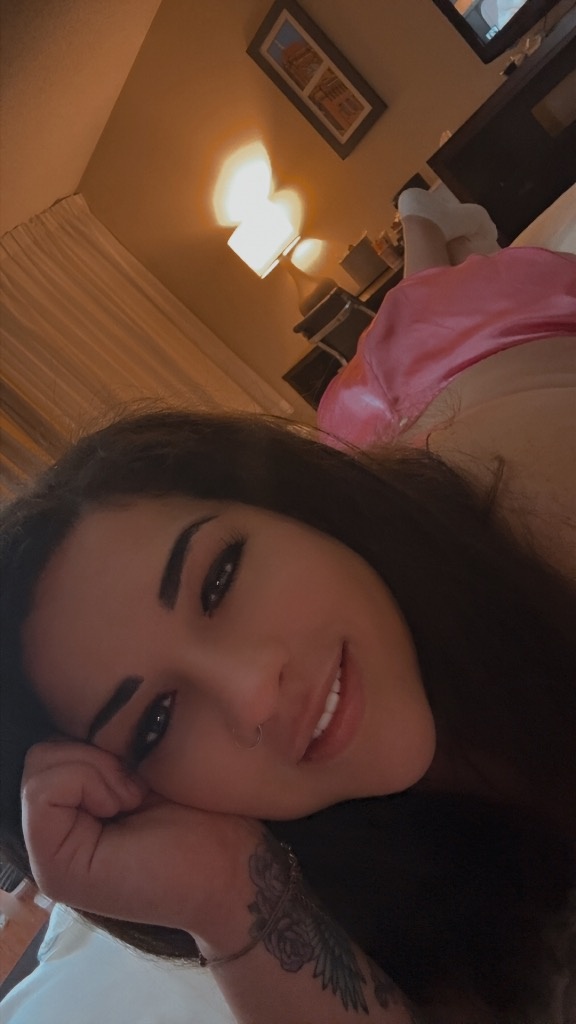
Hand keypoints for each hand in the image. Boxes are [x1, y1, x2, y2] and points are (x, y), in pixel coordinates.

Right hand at [21, 740, 261, 937]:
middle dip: (96, 753)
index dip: (96, 740)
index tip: (139, 770)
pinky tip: (127, 807)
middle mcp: (53, 833)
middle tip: (138, 787)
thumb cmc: (204, 810)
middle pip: (40, 751)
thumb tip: (76, 707)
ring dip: (98, 769)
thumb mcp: (145, 763)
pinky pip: (42, 792)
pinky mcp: (54, 869)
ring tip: (135, 798)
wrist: (234, 864)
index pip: (50, 742)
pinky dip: (90, 783)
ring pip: (38, 765)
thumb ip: (102, 748)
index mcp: (73, 808)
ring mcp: (48, 855)